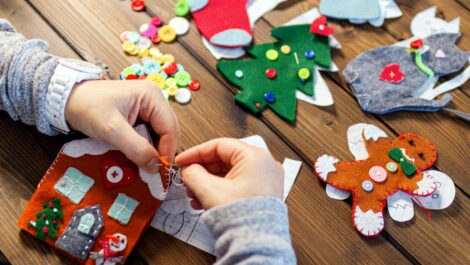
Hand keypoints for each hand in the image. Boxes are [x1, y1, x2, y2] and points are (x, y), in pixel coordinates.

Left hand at [65, 80, 179, 172]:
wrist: (67, 99)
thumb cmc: (88, 107)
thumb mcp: (112, 130)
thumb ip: (136, 148)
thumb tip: (155, 167)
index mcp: (152, 96)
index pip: (170, 129)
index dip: (167, 151)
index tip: (158, 170)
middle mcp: (154, 100)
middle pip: (168, 132)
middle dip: (160, 152)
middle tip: (151, 170)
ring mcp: (147, 107)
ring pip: (159, 135)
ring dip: (152, 151)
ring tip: (143, 165)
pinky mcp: (139, 115)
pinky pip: (148, 134)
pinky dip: (144, 147)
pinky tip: (136, 156)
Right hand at [175, 138, 283, 208]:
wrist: (257, 243)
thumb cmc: (241, 216)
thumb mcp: (209, 190)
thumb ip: (193, 173)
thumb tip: (188, 170)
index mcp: (254, 156)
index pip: (219, 146)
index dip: (196, 153)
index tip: (182, 161)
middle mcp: (264, 164)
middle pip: (224, 159)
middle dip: (202, 170)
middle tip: (186, 179)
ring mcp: (266, 179)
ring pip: (230, 173)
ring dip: (209, 182)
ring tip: (193, 194)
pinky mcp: (264, 193)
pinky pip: (238, 184)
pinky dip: (221, 189)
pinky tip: (205, 200)